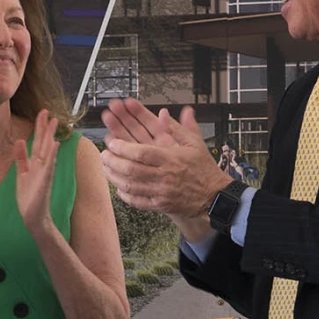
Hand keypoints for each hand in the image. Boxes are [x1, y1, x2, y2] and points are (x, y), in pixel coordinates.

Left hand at [15, 110, 60, 233]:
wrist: (33, 216)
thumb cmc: (28, 197)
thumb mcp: (21, 174)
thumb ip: (20, 158)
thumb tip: (20, 140)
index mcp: (35, 163)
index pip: (37, 141)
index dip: (39, 127)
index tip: (41, 113)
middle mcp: (41, 165)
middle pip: (43, 142)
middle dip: (45, 127)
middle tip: (47, 111)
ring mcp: (44, 172)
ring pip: (47, 150)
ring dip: (50, 136)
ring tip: (53, 122)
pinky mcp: (45, 181)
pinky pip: (49, 165)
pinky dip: (51, 154)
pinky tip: (54, 143)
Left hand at [100, 100, 231, 216]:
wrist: (214, 196)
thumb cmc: (203, 169)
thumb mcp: (194, 144)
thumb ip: (178, 127)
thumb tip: (165, 112)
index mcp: (171, 159)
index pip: (141, 152)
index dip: (123, 147)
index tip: (112, 142)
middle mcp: (164, 176)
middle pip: (131, 169)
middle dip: (113, 161)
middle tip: (104, 154)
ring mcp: (161, 192)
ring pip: (131, 186)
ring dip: (114, 177)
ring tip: (106, 167)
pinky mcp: (160, 205)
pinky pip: (137, 201)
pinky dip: (124, 194)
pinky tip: (118, 186)